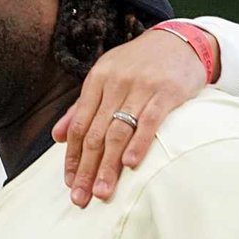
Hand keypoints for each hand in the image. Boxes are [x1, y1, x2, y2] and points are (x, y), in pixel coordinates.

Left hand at [53, 27, 213, 206]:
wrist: (180, 41)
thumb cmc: (139, 64)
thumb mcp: (106, 77)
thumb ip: (82, 107)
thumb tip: (58, 137)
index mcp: (97, 80)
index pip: (80, 125)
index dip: (73, 156)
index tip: (70, 182)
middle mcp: (116, 83)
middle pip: (96, 133)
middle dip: (87, 169)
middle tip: (81, 197)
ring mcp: (141, 87)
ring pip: (119, 131)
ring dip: (109, 165)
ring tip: (103, 191)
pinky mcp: (167, 92)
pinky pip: (151, 121)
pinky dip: (139, 143)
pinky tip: (130, 164)